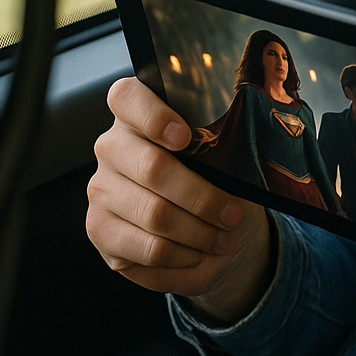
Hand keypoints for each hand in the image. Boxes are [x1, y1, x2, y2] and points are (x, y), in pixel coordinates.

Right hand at [85, 76, 274, 322]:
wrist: (190, 217)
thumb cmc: (206, 172)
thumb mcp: (216, 150)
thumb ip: (220, 142)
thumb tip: (254, 149)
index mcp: (136, 113)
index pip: (127, 97)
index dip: (154, 116)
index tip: (186, 137)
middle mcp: (111, 147)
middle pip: (152, 167)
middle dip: (203, 197)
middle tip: (234, 215)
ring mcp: (101, 189)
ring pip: (154, 215)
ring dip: (200, 233)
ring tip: (226, 240)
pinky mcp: (100, 230)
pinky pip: (147, 250)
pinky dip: (183, 258)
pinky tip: (201, 255)